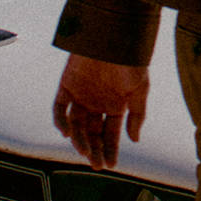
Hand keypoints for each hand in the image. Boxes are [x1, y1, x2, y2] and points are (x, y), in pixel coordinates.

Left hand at [52, 53, 149, 169]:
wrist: (114, 36)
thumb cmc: (131, 61)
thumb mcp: (140, 90)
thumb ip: (137, 115)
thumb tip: (134, 140)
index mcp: (115, 105)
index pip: (110, 133)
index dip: (111, 149)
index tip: (111, 164)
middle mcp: (96, 103)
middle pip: (92, 133)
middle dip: (94, 149)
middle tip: (97, 164)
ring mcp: (80, 95)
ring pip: (76, 125)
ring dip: (80, 140)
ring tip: (85, 151)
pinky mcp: (66, 86)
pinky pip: (59, 108)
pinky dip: (61, 121)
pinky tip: (68, 132)